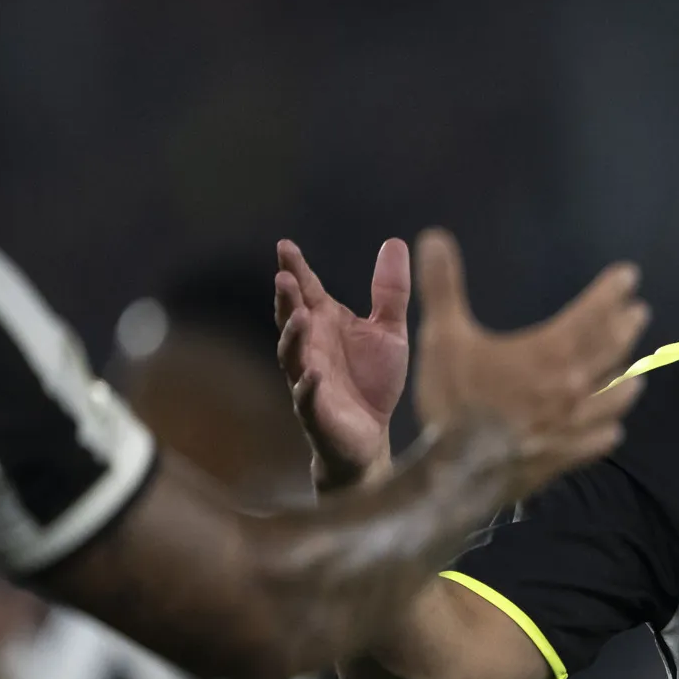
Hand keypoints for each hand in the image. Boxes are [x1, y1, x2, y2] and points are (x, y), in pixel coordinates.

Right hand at [275, 236, 411, 491]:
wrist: (371, 437)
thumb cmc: (373, 381)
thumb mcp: (389, 331)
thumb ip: (390, 291)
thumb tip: (394, 241)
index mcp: (325, 324)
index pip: (306, 291)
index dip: (295, 269)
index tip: (285, 246)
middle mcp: (311, 348)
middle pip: (292, 318)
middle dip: (286, 299)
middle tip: (284, 277)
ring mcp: (308, 380)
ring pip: (292, 356)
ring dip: (292, 336)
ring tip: (298, 316)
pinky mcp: (316, 413)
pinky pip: (307, 399)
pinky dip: (307, 387)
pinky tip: (312, 374)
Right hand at [409, 228, 650, 448]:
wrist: (460, 472)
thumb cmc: (456, 401)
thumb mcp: (443, 336)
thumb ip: (443, 286)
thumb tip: (435, 237)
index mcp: (551, 352)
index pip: (592, 314)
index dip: (611, 293)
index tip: (629, 277)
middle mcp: (574, 386)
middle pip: (610, 352)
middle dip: (625, 329)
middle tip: (639, 315)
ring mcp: (575, 425)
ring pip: (612, 398)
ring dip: (627, 381)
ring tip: (637, 374)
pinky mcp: (568, 456)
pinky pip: (598, 440)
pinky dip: (608, 430)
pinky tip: (613, 430)